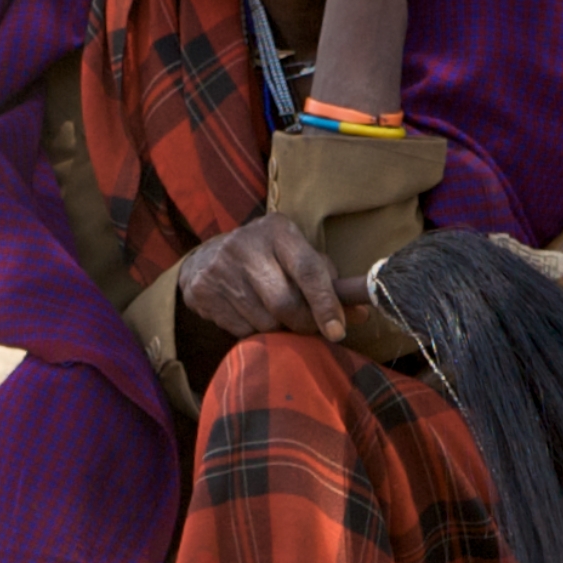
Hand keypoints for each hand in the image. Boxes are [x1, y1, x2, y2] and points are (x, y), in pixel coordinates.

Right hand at [177, 216, 347, 346]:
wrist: (206, 257)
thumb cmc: (267, 259)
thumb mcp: (295, 255)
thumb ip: (327, 281)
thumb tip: (359, 315)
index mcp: (277, 230)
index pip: (307, 270)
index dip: (326, 304)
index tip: (338, 330)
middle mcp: (245, 245)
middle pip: (284, 303)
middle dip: (304, 324)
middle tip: (313, 329)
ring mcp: (220, 269)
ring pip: (264, 322)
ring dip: (280, 330)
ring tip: (279, 317)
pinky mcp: (203, 291)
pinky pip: (241, 330)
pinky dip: (255, 332)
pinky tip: (253, 315)